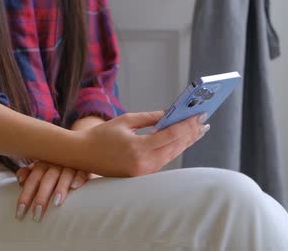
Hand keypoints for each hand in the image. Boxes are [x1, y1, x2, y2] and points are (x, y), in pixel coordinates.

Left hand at [15, 161, 88, 221]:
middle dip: (41, 197)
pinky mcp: (85, 168)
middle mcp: (56, 163)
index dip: (25, 196)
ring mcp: (71, 165)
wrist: (80, 157)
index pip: (32, 180)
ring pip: (64, 175)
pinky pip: (82, 172)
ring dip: (60, 188)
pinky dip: (78, 178)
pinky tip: (74, 187)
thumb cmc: (56, 168)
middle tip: (37, 215)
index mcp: (43, 164)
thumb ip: (29, 174)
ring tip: (55, 203)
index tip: (20, 212)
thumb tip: (20, 181)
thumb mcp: (42, 170)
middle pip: (46, 179)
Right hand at [76, 111, 209, 176]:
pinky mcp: (141, 174)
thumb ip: (149, 118)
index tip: (200, 115)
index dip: (187, 125)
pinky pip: (163, 160)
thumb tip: (170, 113)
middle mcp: (143, 163)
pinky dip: (174, 149)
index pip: (171, 136)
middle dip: (191, 133)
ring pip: (171, 155)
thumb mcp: (126, 121)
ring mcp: (143, 172)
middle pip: (175, 147)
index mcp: (138, 148)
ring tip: (199, 130)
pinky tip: (183, 140)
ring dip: (186, 142)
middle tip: (204, 121)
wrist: (82, 154)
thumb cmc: (101, 135)